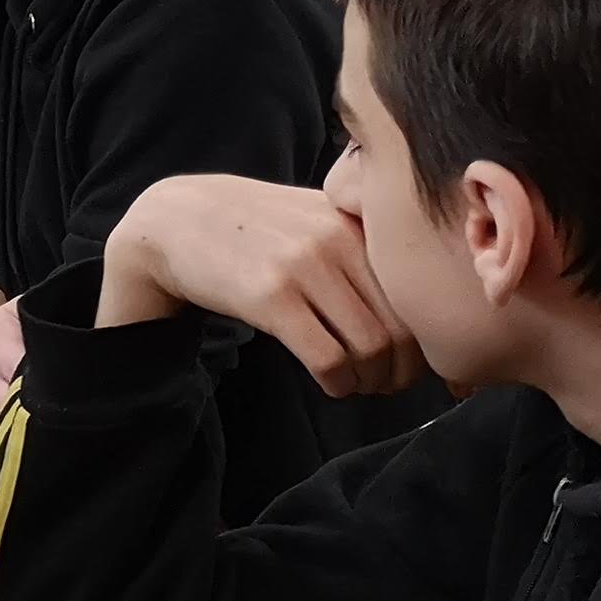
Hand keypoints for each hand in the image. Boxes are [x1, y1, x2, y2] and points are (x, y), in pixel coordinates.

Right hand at [98, 176, 425, 398]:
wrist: (174, 221)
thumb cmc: (251, 228)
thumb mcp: (314, 216)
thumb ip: (362, 245)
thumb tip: (421, 304)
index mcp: (356, 222)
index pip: (418, 294)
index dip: (426, 342)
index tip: (414, 363)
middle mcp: (337, 240)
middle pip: (402, 326)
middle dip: (403, 370)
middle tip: (388, 384)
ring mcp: (303, 266)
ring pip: (371, 347)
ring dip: (372, 381)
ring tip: (359, 385)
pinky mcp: (270, 297)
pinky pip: (328, 358)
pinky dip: (340, 384)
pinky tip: (333, 385)